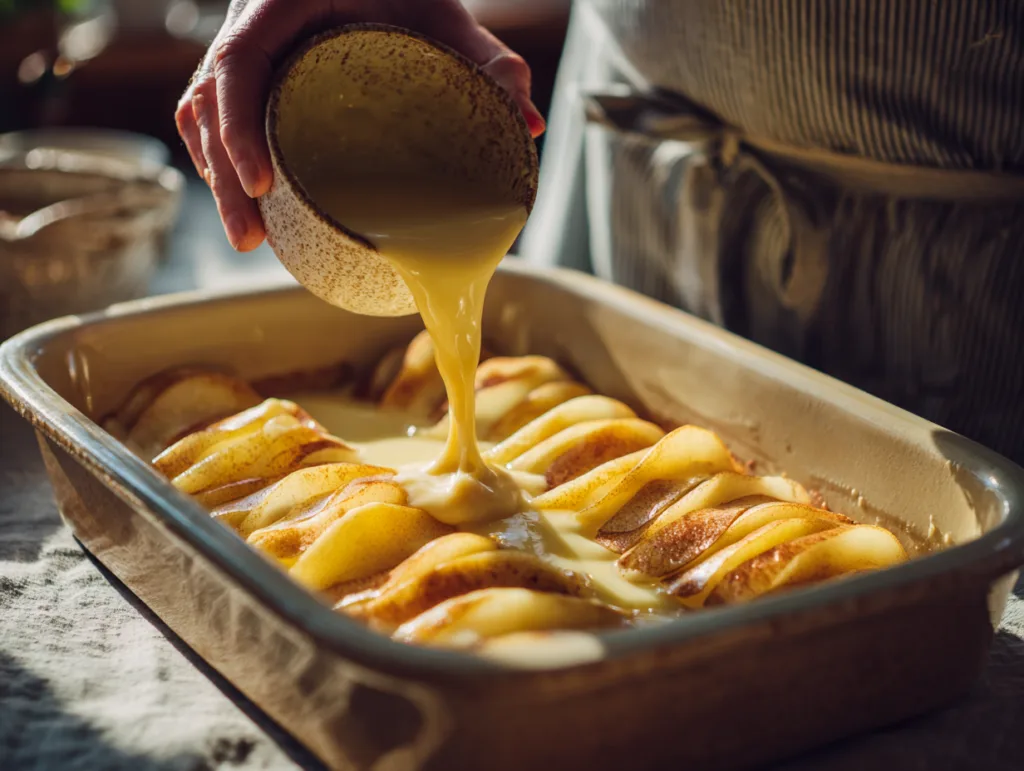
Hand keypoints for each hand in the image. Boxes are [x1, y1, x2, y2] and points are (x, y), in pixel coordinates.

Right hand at [176, 0, 544, 250]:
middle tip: (250, 238)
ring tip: (249, 238)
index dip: (237, 126)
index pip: (237, 61)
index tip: (262, 184)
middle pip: (207, 101)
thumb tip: (529, 124)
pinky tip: (247, 205)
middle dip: (223, 176)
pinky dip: (224, 161)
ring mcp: (248, 51)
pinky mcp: (254, 77)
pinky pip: (217, 117)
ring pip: (203, 115)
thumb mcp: (444, 13)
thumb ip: (487, 58)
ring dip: (218, 177)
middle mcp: (254, 25)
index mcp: (283, 2)